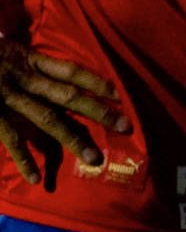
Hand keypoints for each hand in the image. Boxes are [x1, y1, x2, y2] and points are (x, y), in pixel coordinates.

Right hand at [0, 35, 129, 183]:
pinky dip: (23, 159)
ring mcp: (6, 97)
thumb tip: (31, 60)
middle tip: (127, 127)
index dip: (94, 80)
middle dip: (99, 111)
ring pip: (47, 119)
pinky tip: (37, 178)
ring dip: (73, 139)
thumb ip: (13, 53)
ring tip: (94, 159)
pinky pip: (10, 138)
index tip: (117, 93)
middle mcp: (21, 78)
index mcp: (24, 59)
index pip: (68, 70)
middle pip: (69, 95)